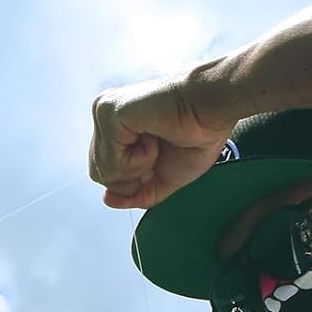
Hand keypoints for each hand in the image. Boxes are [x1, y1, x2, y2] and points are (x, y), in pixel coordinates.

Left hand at [90, 77, 233, 210]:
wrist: (212, 111)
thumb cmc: (195, 135)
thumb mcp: (162, 179)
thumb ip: (135, 194)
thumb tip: (108, 200)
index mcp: (114, 128)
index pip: (104, 172)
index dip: (134, 179)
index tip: (159, 156)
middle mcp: (105, 116)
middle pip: (100, 174)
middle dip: (134, 176)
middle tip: (159, 150)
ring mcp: (104, 112)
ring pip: (104, 170)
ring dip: (139, 166)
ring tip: (157, 141)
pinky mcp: (110, 113)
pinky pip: (111, 161)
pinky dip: (139, 159)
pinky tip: (153, 136)